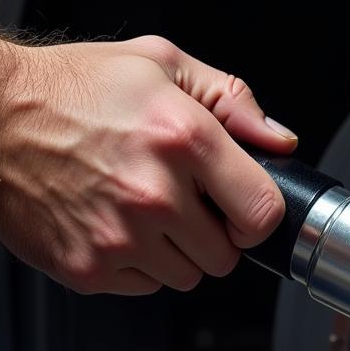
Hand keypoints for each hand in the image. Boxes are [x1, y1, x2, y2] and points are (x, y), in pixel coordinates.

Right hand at [0, 34, 296, 293]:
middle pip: (226, 256)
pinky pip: (144, 286)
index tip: (241, 209)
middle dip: (214, 233)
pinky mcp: (88, 268)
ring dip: (175, 251)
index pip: (263, 213)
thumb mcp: (161, 64)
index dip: (259, 216)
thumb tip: (279, 141)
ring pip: (186, 276)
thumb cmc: (70, 89)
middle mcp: (154, 194)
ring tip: (141, 208)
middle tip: (183, 202)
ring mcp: (120, 238)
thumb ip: (233, 100)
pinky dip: (136, 264)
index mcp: (183, 139)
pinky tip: (113, 223)